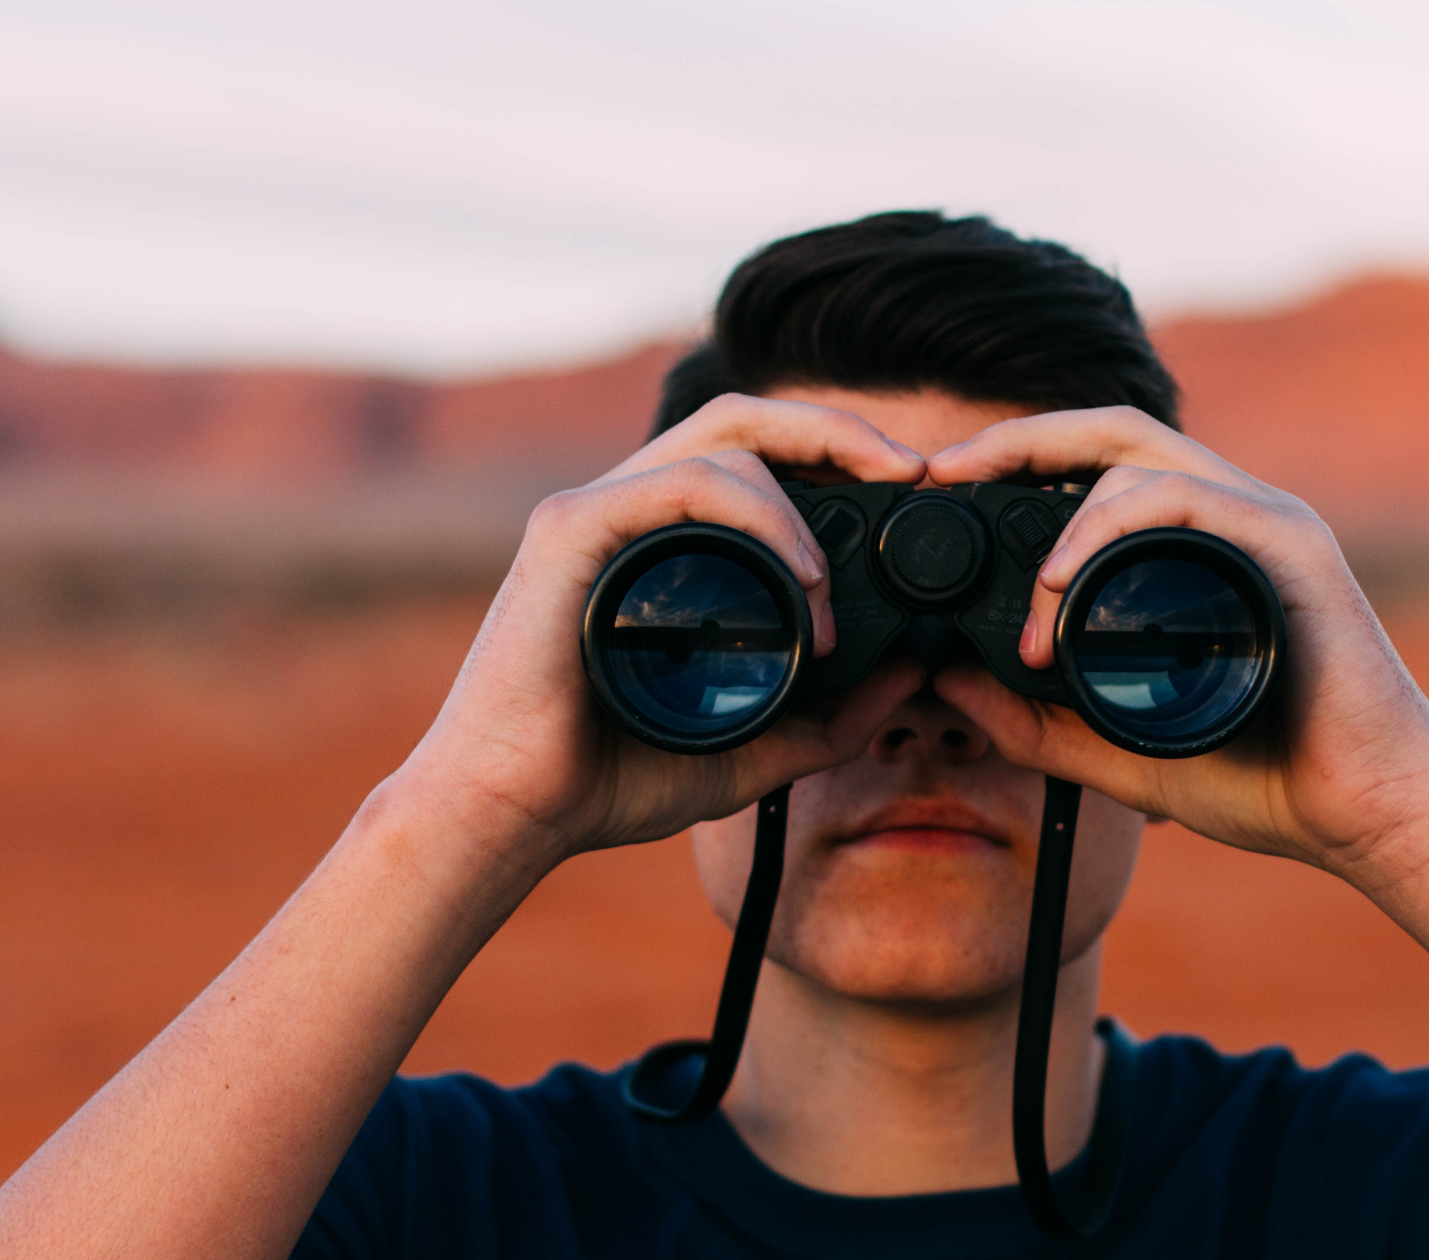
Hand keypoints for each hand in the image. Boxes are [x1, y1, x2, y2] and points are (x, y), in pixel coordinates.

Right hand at [381, 394, 928, 866]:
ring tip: (828, 589)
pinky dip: (756, 515)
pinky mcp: (569, 530)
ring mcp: (595, 511)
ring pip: (722, 444)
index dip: (835, 453)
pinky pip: (680, 483)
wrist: (514, 814)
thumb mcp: (754, 749)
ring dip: (799, 504)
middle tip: (910, 469)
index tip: (909, 489)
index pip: (757, 457)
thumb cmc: (608, 777)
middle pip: (743, 419)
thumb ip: (832, 718)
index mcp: (664, 542)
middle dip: (836, 429)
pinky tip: (798, 575)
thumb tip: (914, 672)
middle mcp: (629, 509)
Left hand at [926, 408, 1428, 885]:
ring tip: (1027, 592)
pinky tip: (1065, 579)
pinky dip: (1112, 526)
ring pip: (1141, 457)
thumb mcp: (1119, 755)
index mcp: (1197, 548)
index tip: (945, 487)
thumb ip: (1037, 723)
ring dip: (1062, 511)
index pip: (1098, 467)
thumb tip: (949, 684)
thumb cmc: (1270, 782)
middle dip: (1020, 438)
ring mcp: (1266, 522)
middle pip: (1113, 431)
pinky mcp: (1291, 545)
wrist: (1371, 817)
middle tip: (946, 470)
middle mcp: (1233, 516)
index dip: (1019, 460)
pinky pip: (1187, 499)